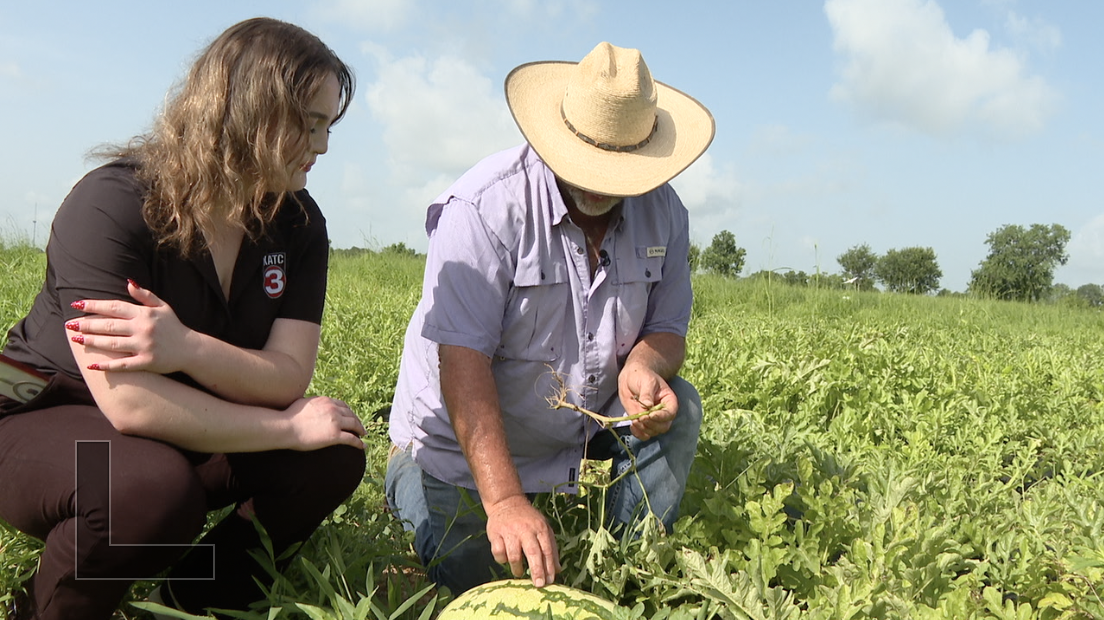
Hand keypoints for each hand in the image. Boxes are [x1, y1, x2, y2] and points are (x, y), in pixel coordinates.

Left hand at [68, 280, 192, 373]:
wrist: (192, 349)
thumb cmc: (174, 327)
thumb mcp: (163, 307)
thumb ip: (144, 295)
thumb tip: (127, 282)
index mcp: (145, 314)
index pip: (114, 307)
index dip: (94, 306)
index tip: (76, 305)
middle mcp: (143, 329)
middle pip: (109, 325)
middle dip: (87, 325)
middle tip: (69, 325)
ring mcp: (145, 346)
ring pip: (112, 344)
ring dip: (92, 342)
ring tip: (76, 340)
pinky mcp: (147, 362)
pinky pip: (123, 364)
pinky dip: (107, 365)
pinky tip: (92, 364)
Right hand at [285, 396, 365, 450]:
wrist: (286, 427)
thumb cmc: (289, 417)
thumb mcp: (302, 403)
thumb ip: (311, 404)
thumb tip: (309, 405)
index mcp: (326, 401)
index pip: (342, 405)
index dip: (348, 411)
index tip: (350, 416)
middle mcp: (333, 409)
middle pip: (350, 414)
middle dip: (356, 420)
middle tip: (359, 426)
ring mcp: (335, 422)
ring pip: (354, 424)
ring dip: (360, 429)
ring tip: (363, 434)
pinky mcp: (335, 435)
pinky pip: (351, 439)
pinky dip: (358, 443)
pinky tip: (362, 446)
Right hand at [485, 495, 559, 586]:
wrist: (506, 502)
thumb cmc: (528, 518)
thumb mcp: (543, 527)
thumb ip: (551, 547)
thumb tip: (558, 570)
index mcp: (540, 528)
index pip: (547, 549)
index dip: (549, 566)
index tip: (550, 580)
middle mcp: (525, 529)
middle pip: (533, 553)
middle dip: (537, 570)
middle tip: (539, 584)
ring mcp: (510, 532)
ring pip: (514, 555)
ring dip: (517, 568)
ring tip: (519, 572)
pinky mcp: (495, 534)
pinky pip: (498, 552)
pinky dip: (502, 559)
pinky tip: (505, 558)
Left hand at [618, 364, 678, 440]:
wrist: (632, 377)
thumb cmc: (642, 376)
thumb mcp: (646, 381)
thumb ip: (647, 394)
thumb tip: (647, 406)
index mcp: (669, 401)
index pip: (670, 414)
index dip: (661, 417)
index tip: (650, 415)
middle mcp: (663, 413)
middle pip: (663, 427)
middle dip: (651, 424)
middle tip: (641, 418)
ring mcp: (653, 419)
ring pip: (653, 432)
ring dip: (643, 429)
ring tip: (635, 420)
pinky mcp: (643, 423)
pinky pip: (643, 435)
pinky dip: (638, 433)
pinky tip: (632, 425)